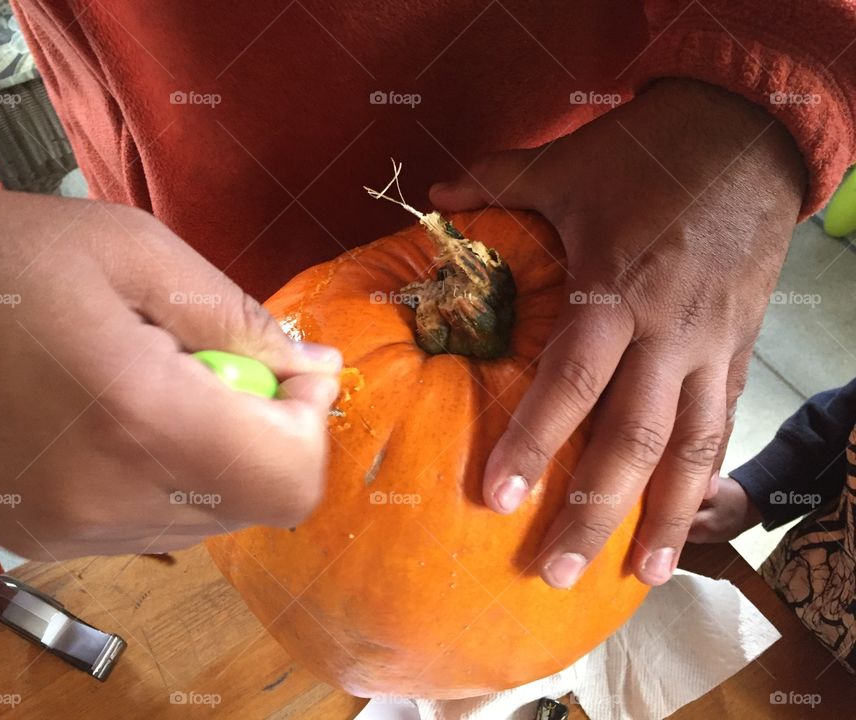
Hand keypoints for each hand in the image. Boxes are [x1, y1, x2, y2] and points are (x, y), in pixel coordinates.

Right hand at [0, 186, 340, 558]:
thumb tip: (314, 366)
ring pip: (204, 518)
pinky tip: (117, 418)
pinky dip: (162, 477)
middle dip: (263, 432)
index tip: (293, 371)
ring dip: (213, 456)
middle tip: (218, 363)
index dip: (311, 423)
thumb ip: (238, 319)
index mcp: (140, 418)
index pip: (290, 478)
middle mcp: (107, 497)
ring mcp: (68, 531)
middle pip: (255, 501)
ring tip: (156, 384)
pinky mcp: (40, 539)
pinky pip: (146, 524)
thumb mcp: (136, 251)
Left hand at [431, 79, 805, 586]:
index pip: (570, 383)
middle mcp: (665, 334)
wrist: (747, 137)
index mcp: (614, 291)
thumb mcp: (566, 164)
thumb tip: (432, 200)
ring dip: (663, 516)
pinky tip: (687, 518)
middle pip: (631, 438)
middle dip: (594, 510)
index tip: (499, 498)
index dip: (535, 441)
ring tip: (639, 576)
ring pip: (689, 447)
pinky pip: (722, 423)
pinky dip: (705, 476)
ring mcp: (709, 347)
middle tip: (555, 570)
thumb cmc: (647, 154)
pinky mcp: (738, 350)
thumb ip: (496, 183)